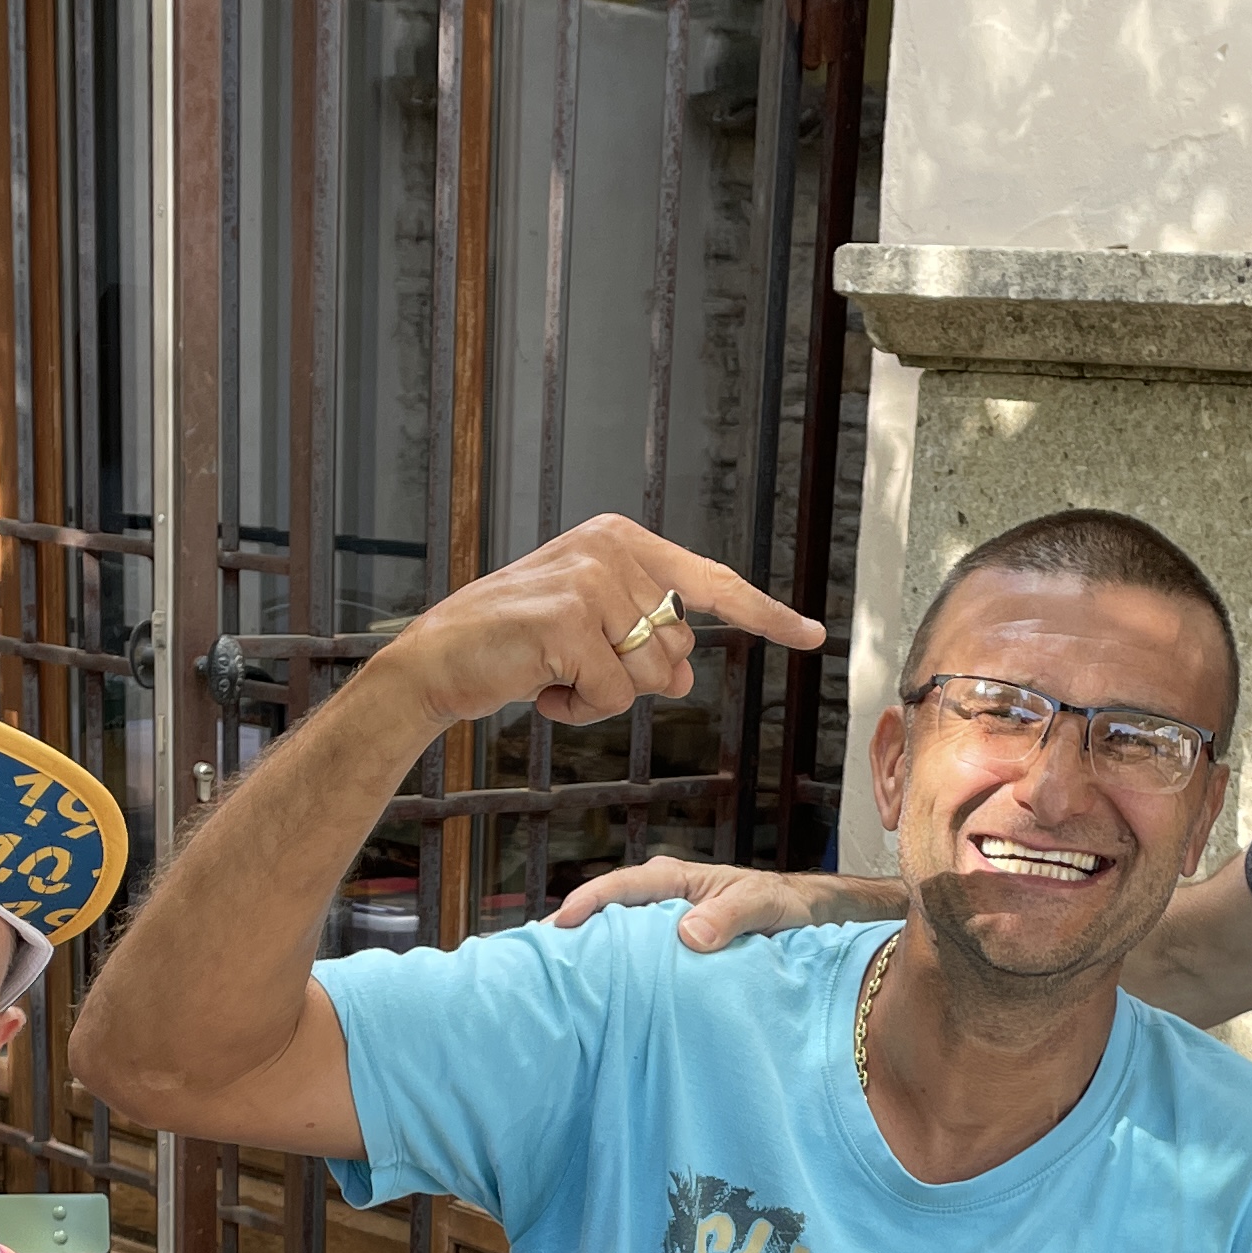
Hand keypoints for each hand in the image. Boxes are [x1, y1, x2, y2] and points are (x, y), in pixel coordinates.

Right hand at [371, 514, 823, 731]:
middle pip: (677, 651)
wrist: (438, 661)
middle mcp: (612, 549)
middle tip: (573, 668)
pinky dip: (579, 712)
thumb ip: (644, 643)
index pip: (711, 583)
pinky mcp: (567, 622)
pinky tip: (540, 690)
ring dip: (603, 699)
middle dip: (633, 680)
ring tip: (553, 675)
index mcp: (622, 540)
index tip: (812, 635)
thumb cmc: (514, 647)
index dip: (765, 615)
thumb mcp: (589, 636)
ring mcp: (590, 581)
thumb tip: (683, 677)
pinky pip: (612, 697)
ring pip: (648, 679)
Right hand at [547, 855, 896, 948]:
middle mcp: (661, 899)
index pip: (623, 886)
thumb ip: (730, 917)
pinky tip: (598, 996)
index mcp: (675, 880)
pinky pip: (634, 960)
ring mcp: (661, 927)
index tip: (562, 924)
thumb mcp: (763, 907)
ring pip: (617, 938)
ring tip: (555, 982)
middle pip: (607, 913)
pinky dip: (615, 973)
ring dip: (591, 956)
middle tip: (536, 960)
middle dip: (573, 931)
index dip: (590, 903)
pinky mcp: (668, 953)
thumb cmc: (784, 907)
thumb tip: (688, 936)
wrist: (808, 923)